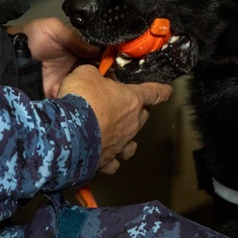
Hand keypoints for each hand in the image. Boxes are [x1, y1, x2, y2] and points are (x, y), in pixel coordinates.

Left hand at [12, 18, 100, 97]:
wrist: (10, 54)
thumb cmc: (31, 37)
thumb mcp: (54, 28)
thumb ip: (76, 37)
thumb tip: (98, 49)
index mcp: (79, 50)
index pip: (99, 57)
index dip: (108, 61)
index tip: (114, 64)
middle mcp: (77, 67)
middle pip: (97, 75)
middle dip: (103, 78)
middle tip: (105, 79)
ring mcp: (68, 81)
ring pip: (87, 88)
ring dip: (90, 88)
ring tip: (89, 86)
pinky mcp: (58, 93)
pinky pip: (71, 98)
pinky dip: (73, 96)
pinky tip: (71, 91)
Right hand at [58, 64, 172, 174]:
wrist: (69, 130)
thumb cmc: (83, 98)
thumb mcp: (86, 74)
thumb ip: (94, 74)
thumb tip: (94, 76)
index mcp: (132, 99)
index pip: (154, 93)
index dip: (162, 91)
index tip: (168, 91)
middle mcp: (132, 123)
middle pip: (143, 116)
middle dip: (138, 111)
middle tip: (123, 106)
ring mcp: (121, 144)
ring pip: (131, 143)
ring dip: (128, 138)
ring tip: (120, 136)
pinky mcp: (106, 160)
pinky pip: (114, 163)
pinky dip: (111, 159)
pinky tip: (104, 156)